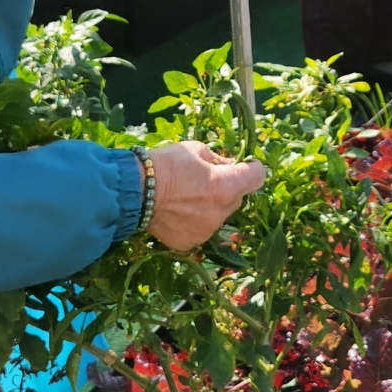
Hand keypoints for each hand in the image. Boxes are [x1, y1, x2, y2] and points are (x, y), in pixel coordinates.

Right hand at [145, 141, 264, 250]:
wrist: (135, 192)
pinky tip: (178, 211)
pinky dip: (195, 220)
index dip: (252, 169)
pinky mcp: (191, 242)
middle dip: (228, 188)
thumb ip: (218, 160)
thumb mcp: (196, 150)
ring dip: (211, 206)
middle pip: (237, 198)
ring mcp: (207, 230)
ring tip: (187, 197)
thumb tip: (230, 165)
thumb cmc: (165, 164)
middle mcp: (221, 211)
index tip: (244, 165)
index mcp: (226, 186)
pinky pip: (202, 228)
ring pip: (219, 215)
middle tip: (206, 180)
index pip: (257, 177)